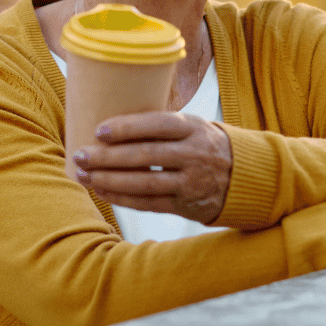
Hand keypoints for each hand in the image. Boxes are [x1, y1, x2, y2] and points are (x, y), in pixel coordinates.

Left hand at [72, 112, 231, 224]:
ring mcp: (191, 181)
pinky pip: (149, 203)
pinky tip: (103, 191)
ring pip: (144, 183)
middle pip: (145, 155)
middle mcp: (194, 153)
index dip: (128, 127)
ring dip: (110, 180)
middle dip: (108, 156)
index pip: (158, 124)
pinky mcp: (186, 205)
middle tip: (80, 155)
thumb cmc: (206, 144)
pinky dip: (123, 198)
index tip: (99, 130)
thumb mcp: (195, 126)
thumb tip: (115, 121)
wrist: (246, 177)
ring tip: (84, 175)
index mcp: (195, 127)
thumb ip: (164, 125)